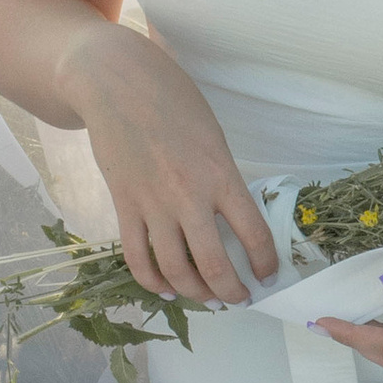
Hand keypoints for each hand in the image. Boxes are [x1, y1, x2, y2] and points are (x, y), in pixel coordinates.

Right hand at [72, 30, 277, 307]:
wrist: (115, 83)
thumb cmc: (171, 101)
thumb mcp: (212, 136)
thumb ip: (222, 177)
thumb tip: (232, 219)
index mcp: (220, 173)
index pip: (252, 233)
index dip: (265, 263)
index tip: (267, 276)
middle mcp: (188, 194)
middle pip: (213, 264)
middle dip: (231, 291)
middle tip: (238, 299)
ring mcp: (152, 203)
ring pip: (175, 269)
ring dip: (194, 293)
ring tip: (206, 300)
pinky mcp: (124, 205)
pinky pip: (137, 256)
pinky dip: (152, 281)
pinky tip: (165, 290)